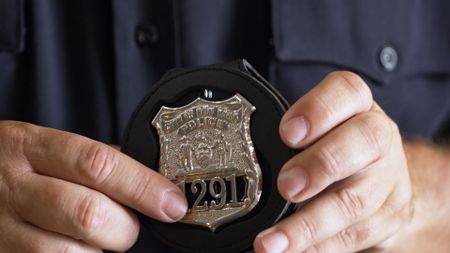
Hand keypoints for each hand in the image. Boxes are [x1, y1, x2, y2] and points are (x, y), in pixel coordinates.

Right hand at [0, 121, 186, 251]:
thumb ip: (94, 162)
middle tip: (127, 225)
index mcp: (31, 146)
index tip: (172, 204)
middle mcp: (12, 187)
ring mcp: (1, 228)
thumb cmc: (15, 165)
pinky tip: (76, 248)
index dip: (143, 186)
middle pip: (88, 214)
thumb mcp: (45, 147)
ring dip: (98, 251)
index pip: (98, 164)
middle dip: (124, 228)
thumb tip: (154, 182)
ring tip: (96, 238)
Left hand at [254, 72, 411, 251]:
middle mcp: (378, 135)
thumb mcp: (320, 126)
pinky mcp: (390, 215)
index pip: (347, 91)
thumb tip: (234, 149)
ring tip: (272, 243)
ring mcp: (388, 178)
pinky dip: (318, 247)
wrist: (384, 178)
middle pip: (363, 141)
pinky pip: (354, 236)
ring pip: (354, 201)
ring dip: (309, 225)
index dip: (318, 110)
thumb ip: (291, 133)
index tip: (287, 133)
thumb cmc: (337, 144)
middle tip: (288, 186)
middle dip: (321, 165)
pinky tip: (291, 252)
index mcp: (356, 105)